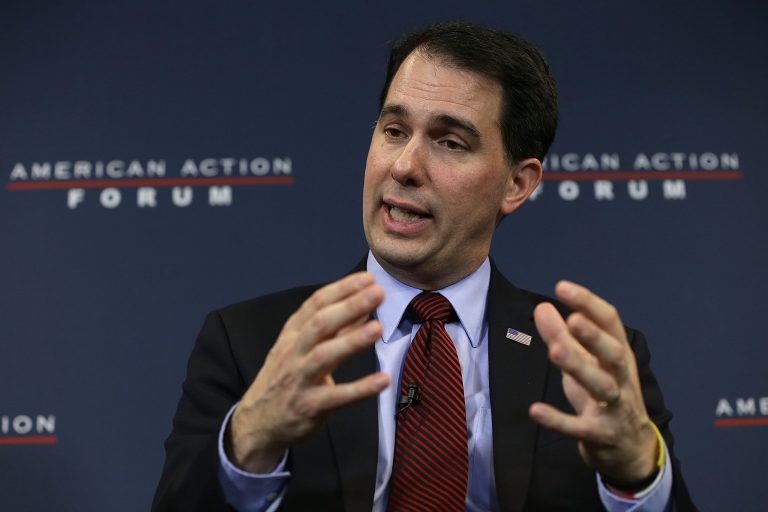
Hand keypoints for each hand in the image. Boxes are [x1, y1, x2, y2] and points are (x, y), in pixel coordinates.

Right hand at [226, 272, 389, 472]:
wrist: (258, 423)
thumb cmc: (286, 379)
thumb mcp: (303, 349)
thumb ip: (336, 329)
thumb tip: (365, 306)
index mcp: (293, 334)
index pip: (315, 304)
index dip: (341, 289)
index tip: (367, 279)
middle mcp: (294, 353)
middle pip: (319, 324)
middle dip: (349, 306)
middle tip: (377, 292)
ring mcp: (299, 379)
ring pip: (324, 356)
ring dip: (352, 341)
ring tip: (378, 328)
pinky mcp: (309, 406)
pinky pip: (336, 397)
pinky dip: (360, 389)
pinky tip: (383, 380)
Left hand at [529, 281, 658, 484]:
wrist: (630, 448)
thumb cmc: (606, 395)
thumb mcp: (587, 363)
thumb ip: (564, 336)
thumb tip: (542, 307)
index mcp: (619, 354)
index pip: (610, 322)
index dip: (588, 303)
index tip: (561, 287)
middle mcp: (622, 378)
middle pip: (614, 354)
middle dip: (594, 336)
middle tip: (572, 319)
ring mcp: (615, 407)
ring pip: (602, 387)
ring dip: (579, 367)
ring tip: (554, 351)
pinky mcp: (601, 434)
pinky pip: (579, 428)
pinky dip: (557, 420)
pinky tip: (535, 410)